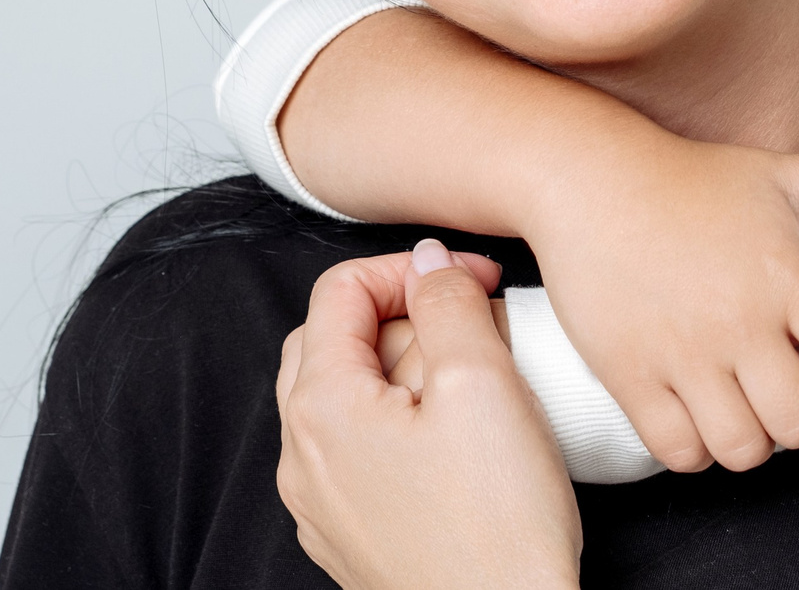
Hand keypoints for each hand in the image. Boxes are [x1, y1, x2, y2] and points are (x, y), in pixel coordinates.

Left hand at [275, 241, 580, 589]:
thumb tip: (427, 261)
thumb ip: (448, 302)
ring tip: (476, 383)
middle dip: (404, 316)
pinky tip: (459, 443)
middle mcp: (302, 454)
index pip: (341, 290)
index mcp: (321, 406)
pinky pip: (360, 454)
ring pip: (348, 399)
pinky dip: (401, 425)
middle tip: (475, 323)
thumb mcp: (483, 382)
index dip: (413, 267)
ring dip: (406, 371)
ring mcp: (320, 503)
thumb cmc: (496, 525)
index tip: (473, 278)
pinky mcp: (348, 536)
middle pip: (334, 341)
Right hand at [526, 136, 798, 472]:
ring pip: (742, 449)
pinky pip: (679, 453)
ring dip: (750, 439)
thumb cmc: (692, 179)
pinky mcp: (631, 375)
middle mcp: (739, 322)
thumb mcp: (781, 175)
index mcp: (787, 277)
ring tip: (740, 407)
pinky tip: (695, 415)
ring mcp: (682, 353)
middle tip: (787, 395)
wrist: (589, 180)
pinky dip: (694, 448)